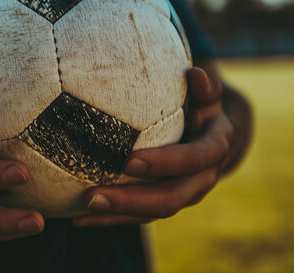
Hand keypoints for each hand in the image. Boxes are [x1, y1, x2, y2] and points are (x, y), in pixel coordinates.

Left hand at [73, 67, 233, 226]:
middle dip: (130, 200)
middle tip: (92, 196)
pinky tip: (78, 218)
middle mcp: (201, 180)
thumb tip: (196, 74)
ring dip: (116, 214)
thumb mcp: (209, 98)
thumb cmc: (203, 110)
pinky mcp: (164, 206)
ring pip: (150, 214)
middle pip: (169, 199)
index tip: (129, 161)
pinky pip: (137, 217)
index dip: (163, 163)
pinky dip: (109, 219)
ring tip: (81, 209)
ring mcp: (182, 197)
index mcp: (213, 151)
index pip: (191, 160)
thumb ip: (205, 89)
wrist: (215, 142)